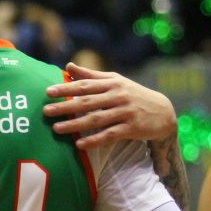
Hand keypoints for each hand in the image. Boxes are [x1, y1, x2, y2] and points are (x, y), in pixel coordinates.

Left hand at [43, 63, 176, 148]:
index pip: (85, 85)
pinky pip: (110, 135)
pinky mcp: (132, 128)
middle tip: (46, 111)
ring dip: (75, 124)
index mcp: (112, 83)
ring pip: (96, 119)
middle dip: (65, 106)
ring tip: (57, 128)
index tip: (48, 92)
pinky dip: (94, 140)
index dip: (66, 88)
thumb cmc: (132, 94)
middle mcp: (118, 96)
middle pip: (87, 102)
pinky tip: (80, 144)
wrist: (163, 112)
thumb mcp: (115, 81)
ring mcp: (126, 112)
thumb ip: (90, 75)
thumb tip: (68, 66)